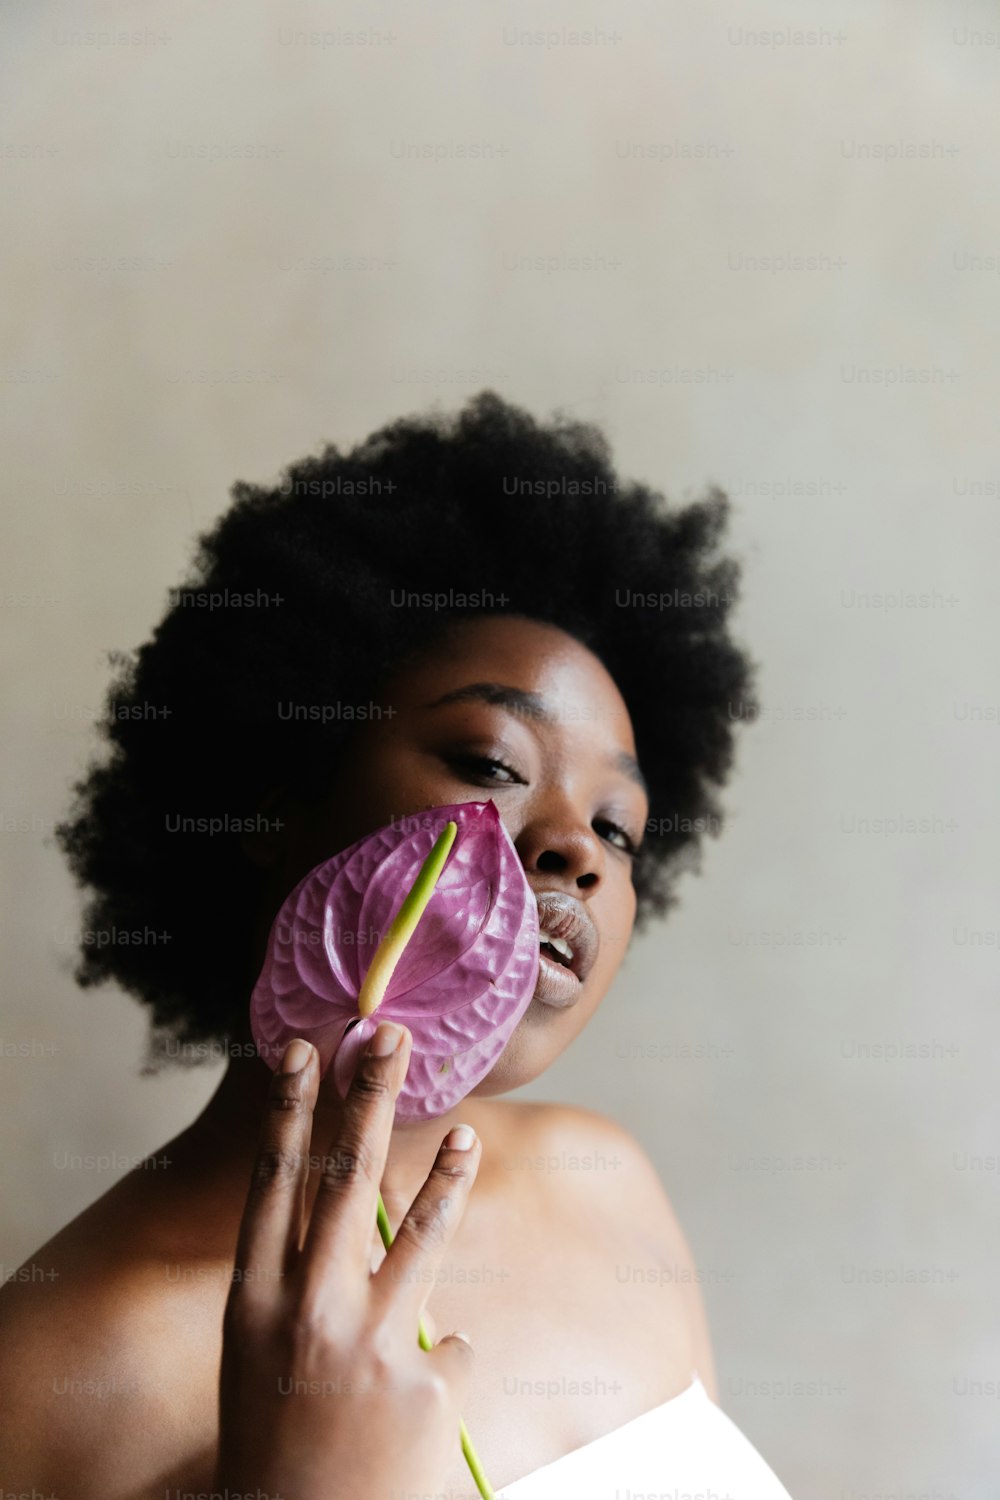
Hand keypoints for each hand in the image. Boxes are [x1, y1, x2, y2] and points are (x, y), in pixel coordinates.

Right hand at [215, 1021, 481, 1498]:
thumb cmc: (275, 1435)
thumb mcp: (258, 1354)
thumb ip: (300, 1284)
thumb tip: (365, 1228)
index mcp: (253, 1301)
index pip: (274, 1183)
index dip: (289, 1110)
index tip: (304, 1048)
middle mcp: (306, 1311)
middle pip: (345, 1180)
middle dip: (368, 1098)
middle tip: (390, 1034)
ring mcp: (368, 1345)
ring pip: (416, 1237)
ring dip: (445, 1179)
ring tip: (468, 1135)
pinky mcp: (424, 1385)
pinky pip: (448, 1349)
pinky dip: (438, 1370)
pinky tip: (413, 1416)